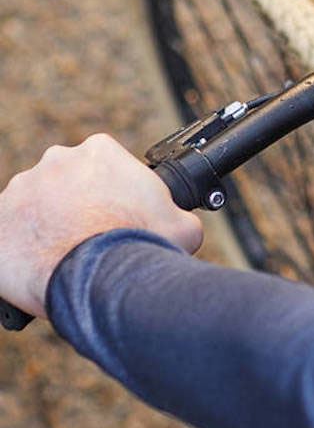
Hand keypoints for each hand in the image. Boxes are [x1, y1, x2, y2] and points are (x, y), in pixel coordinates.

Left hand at [0, 134, 203, 318]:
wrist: (100, 275)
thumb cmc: (140, 244)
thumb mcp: (183, 225)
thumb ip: (178, 216)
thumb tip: (183, 225)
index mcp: (99, 152)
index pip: (101, 163)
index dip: (111, 190)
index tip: (115, 213)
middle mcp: (56, 161)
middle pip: (64, 180)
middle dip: (74, 204)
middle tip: (88, 235)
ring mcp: (20, 190)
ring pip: (33, 206)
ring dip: (44, 225)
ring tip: (63, 256)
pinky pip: (8, 234)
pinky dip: (19, 249)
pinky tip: (39, 267)